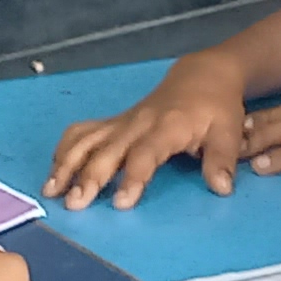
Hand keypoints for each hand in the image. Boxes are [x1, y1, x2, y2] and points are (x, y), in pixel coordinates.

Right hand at [49, 58, 250, 208]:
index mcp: (168, 127)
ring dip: (67, 163)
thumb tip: (221, 188)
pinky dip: (65, 150)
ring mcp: (122, 122)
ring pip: (87, 140)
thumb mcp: (229, 131)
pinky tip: (55, 172)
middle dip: (88, 176)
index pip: (145, 154)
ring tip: (51, 190)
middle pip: (107, 150)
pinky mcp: (114, 123)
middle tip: (74, 203)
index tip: (121, 202)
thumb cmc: (215, 107)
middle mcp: (138, 123)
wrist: (202, 76)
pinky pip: (83, 132)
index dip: (132, 177)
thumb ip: (222, 160)